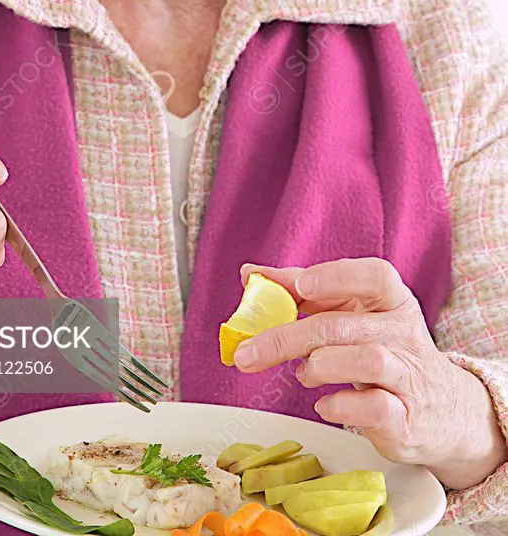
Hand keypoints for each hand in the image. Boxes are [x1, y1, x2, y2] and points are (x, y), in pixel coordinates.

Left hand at [234, 258, 507, 488]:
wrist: (444, 412)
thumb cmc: (384, 352)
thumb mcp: (355, 317)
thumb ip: (306, 293)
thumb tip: (251, 274)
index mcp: (393, 301)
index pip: (376, 276)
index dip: (337, 277)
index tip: (301, 284)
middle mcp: (406, 333)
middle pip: (344, 326)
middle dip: (289, 337)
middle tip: (248, 352)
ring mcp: (408, 375)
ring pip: (367, 360)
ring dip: (319, 366)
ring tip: (302, 374)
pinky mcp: (406, 418)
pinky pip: (375, 407)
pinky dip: (340, 405)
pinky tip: (324, 404)